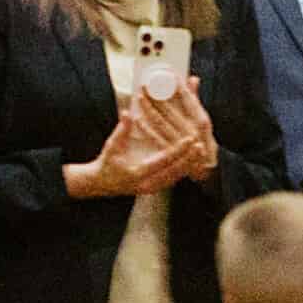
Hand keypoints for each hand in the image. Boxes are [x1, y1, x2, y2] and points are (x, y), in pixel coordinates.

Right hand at [66, 102, 202, 198]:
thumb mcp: (111, 146)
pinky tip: (191, 163)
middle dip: (189, 159)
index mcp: (137, 174)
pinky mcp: (154, 189)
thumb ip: (121, 130)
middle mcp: (147, 184)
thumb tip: (127, 112)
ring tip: (201, 153)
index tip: (191, 139)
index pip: (164, 160)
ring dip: (188, 165)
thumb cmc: (106, 163)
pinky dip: (182, 171)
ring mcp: (151, 188)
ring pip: (176, 177)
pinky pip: (172, 180)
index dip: (179, 150)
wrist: (99, 183)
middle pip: (174, 171)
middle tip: (202, 145)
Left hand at [136, 74, 219, 182]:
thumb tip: (193, 78)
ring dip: (149, 110)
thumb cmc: (203, 140)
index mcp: (201, 122)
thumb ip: (195, 99)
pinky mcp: (171, 153)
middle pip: (171, 110)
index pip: (189, 101)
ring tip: (140, 97)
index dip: (179, 87)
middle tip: (146, 84)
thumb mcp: (202, 119)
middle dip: (157, 96)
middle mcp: (192, 132)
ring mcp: (181, 143)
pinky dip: (146, 129)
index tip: (169, 74)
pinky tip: (137, 118)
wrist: (205, 167)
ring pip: (161, 123)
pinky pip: (156, 139)